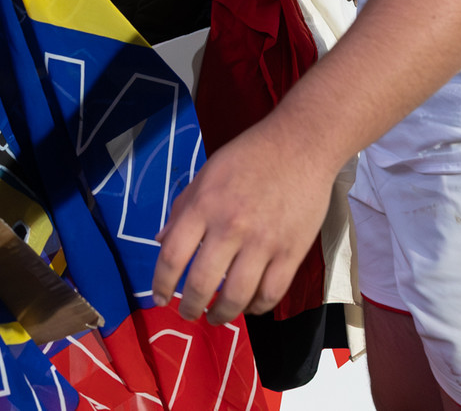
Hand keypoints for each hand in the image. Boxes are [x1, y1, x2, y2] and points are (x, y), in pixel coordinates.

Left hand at [152, 117, 333, 323]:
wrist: (300, 144)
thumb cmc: (249, 156)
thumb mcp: (206, 174)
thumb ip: (182, 208)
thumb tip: (160, 241)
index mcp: (205, 205)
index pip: (173, 255)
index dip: (162, 283)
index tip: (159, 297)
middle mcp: (231, 226)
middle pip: (202, 283)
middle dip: (190, 307)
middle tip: (188, 313)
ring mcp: (264, 242)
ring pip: (237, 296)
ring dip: (222, 315)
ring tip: (216, 317)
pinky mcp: (292, 251)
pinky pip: (271, 293)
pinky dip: (257, 307)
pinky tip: (249, 306)